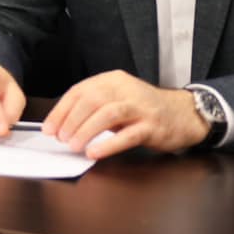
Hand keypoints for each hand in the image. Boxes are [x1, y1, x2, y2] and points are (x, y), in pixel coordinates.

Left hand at [41, 70, 209, 158]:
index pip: (79, 91)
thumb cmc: (145, 109)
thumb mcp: (118, 99)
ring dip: (86, 131)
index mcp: (112, 80)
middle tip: (60, 139)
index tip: (49, 128)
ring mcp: (140, 107)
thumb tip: (63, 124)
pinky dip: (108, 144)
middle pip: (91, 101)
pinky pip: (128, 135)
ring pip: (107, 114)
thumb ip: (95, 106)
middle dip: (70, 121)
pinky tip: (94, 153)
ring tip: (73, 146)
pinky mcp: (153, 126)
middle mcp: (126, 89)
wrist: (185, 113)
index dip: (61, 111)